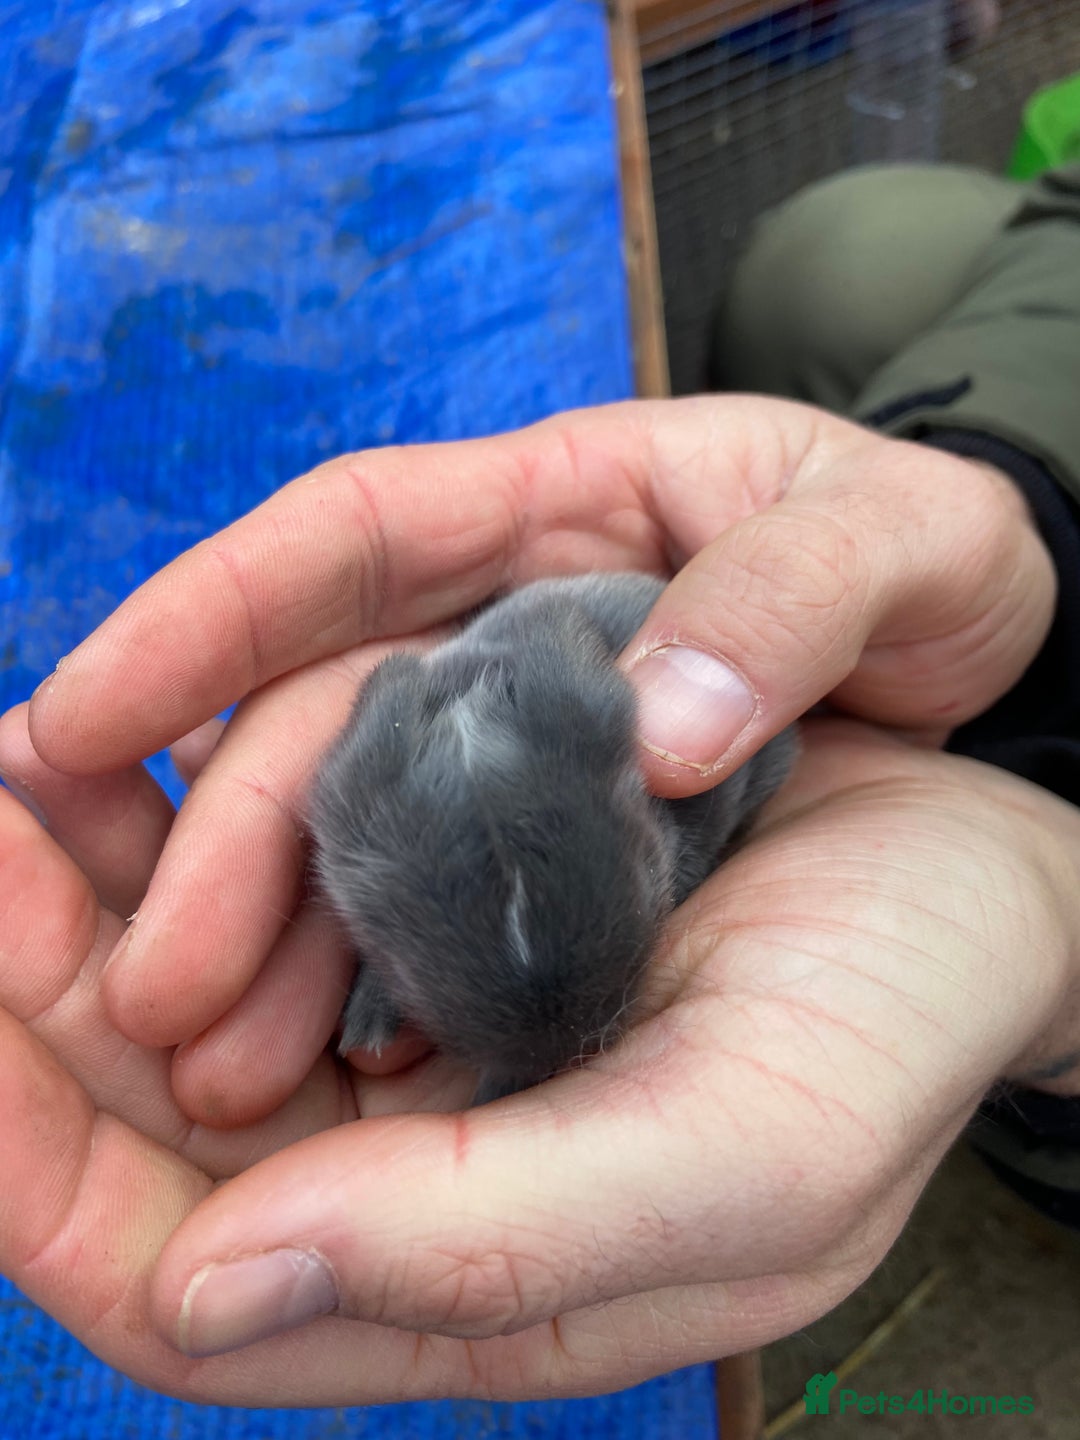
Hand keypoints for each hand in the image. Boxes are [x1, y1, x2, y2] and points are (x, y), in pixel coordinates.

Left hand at [3, 721, 1078, 1404]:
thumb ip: (491, 1248)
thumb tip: (198, 1296)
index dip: (30, 1173)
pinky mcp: (444, 911)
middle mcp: (407, 1155)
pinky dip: (182, 822)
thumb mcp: (739, 1161)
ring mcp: (415, 1026)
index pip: (166, 1271)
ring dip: (80, 896)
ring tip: (24, 774)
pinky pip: (268, 879)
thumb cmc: (889, 1025)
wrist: (972, 882)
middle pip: (138, 1115)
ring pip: (182, 986)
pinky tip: (129, 750)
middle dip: (23, 992)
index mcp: (459, 1263)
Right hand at [7, 399, 1055, 1126]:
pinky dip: (384, 969)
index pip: (352, 537)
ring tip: (224, 1066)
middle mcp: (509, 616)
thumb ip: (797, 599)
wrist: (981, 678)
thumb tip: (660, 724)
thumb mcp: (912, 541)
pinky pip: (443, 893)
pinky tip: (346, 1066)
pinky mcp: (556, 828)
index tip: (81, 720)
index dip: (207, 616)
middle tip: (156, 987)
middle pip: (323, 708)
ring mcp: (522, 727)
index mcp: (566, 501)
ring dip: (279, 935)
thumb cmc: (937, 568)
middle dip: (223, 837)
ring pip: (358, 821)